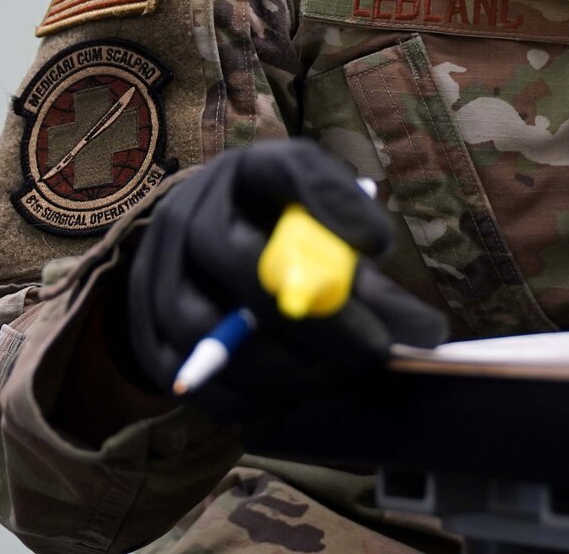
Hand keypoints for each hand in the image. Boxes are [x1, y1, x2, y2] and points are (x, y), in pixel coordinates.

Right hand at [118, 139, 446, 420]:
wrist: (192, 262)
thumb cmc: (276, 237)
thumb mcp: (319, 230)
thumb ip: (363, 271)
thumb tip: (424, 335)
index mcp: (248, 172)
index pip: (288, 169)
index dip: (334, 204)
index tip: (385, 246)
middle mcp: (192, 212)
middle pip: (242, 262)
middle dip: (315, 318)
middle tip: (374, 352)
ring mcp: (157, 272)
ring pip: (207, 327)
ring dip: (280, 364)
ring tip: (334, 379)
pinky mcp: (144, 332)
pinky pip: (187, 374)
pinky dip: (241, 396)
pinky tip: (287, 399)